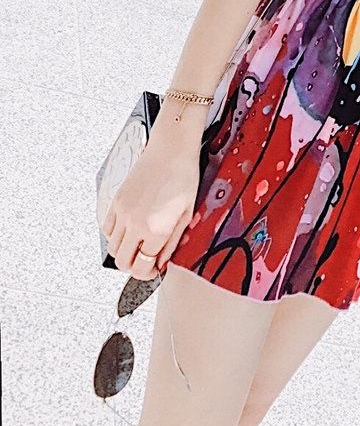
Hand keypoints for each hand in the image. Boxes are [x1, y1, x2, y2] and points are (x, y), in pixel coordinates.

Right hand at [101, 140, 200, 279]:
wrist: (171, 150)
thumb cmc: (183, 177)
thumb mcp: (187, 214)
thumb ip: (172, 243)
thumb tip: (161, 263)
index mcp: (156, 229)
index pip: (143, 267)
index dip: (149, 274)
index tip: (153, 271)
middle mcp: (135, 223)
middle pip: (123, 263)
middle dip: (134, 267)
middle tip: (145, 262)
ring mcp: (122, 212)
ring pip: (113, 248)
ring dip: (124, 252)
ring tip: (138, 244)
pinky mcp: (115, 201)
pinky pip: (106, 229)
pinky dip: (115, 235)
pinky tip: (129, 230)